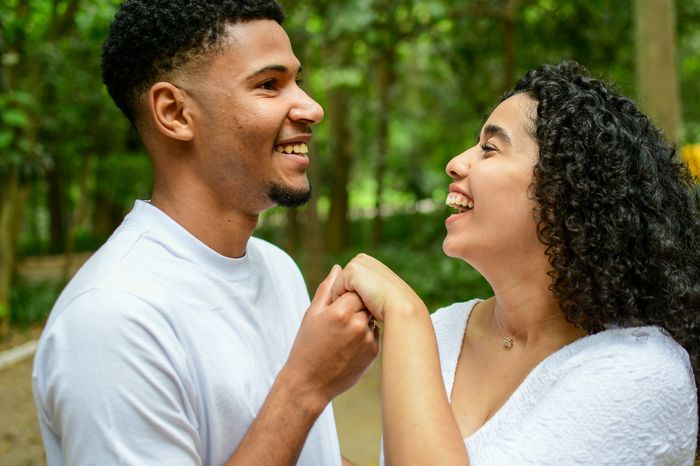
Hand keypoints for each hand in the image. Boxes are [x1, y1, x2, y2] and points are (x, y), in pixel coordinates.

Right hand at [284, 265, 378, 405]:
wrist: (310, 383)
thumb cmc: (307, 346)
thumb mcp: (312, 314)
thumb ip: (327, 289)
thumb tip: (339, 268)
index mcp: (340, 312)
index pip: (355, 288)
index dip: (347, 294)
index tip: (337, 303)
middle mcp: (357, 324)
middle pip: (367, 301)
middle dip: (357, 305)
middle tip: (340, 318)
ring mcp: (368, 339)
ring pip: (372, 316)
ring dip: (362, 319)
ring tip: (343, 333)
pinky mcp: (374, 352)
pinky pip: (375, 333)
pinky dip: (365, 334)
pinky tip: (349, 345)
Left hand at [330, 254, 426, 322]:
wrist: (400, 307)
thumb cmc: (392, 306)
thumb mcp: (378, 292)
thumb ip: (366, 287)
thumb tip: (356, 290)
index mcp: (368, 262)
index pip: (348, 282)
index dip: (353, 297)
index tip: (369, 303)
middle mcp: (361, 259)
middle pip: (340, 284)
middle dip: (347, 297)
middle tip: (368, 304)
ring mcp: (356, 264)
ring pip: (337, 289)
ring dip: (345, 301)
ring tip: (366, 304)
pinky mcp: (352, 271)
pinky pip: (335, 293)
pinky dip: (343, 302)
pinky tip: (361, 303)